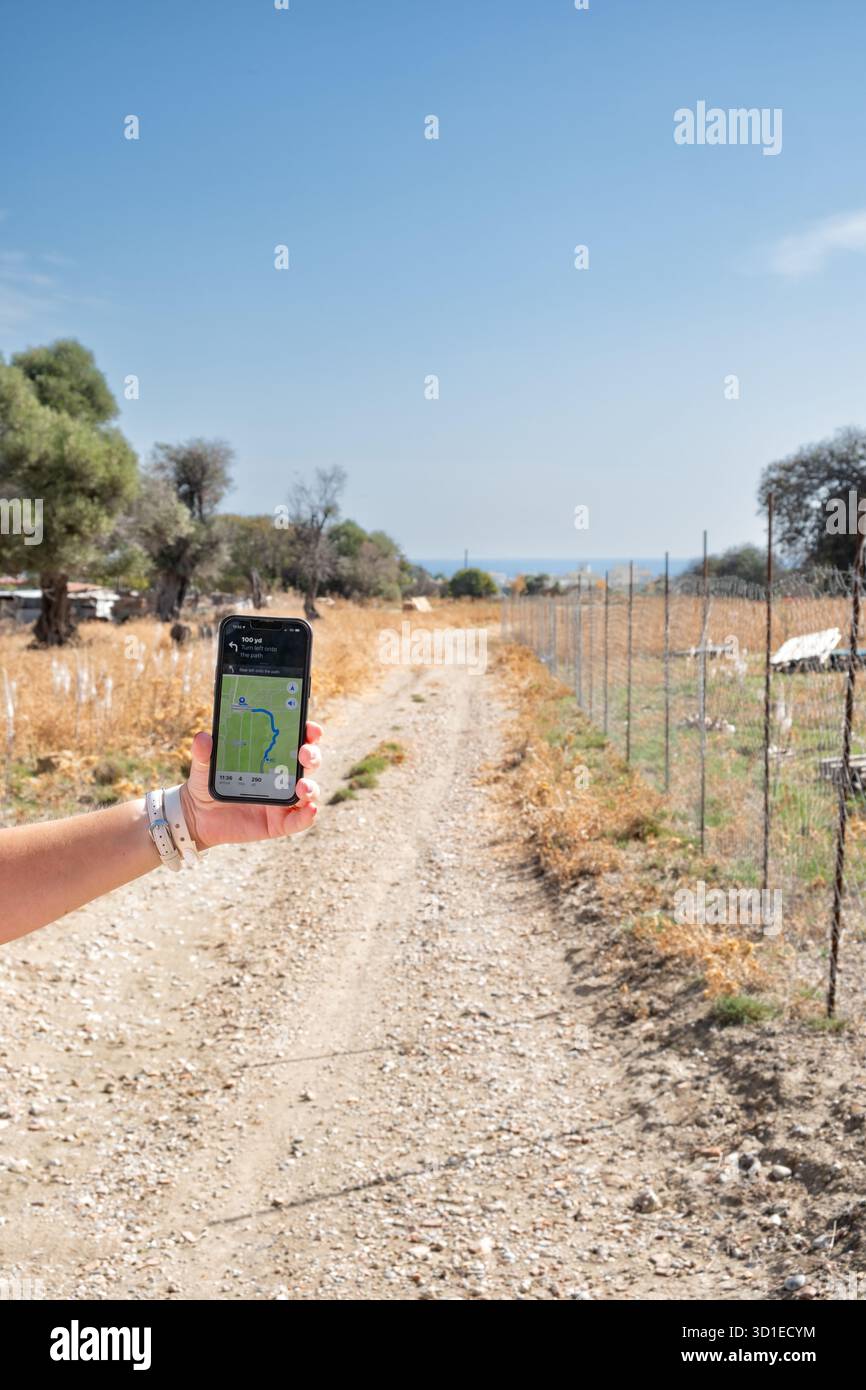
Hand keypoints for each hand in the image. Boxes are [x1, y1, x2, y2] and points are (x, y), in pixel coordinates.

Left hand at [179, 722, 321, 849]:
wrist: (199, 817)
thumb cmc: (208, 784)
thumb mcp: (203, 766)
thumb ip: (203, 753)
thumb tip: (203, 738)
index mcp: (271, 756)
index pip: (297, 740)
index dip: (308, 733)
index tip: (309, 728)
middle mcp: (283, 776)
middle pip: (308, 763)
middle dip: (312, 755)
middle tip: (304, 754)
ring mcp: (283, 800)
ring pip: (309, 791)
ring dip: (311, 787)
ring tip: (302, 786)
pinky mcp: (279, 823)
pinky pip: (300, 820)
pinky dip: (308, 816)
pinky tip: (310, 809)